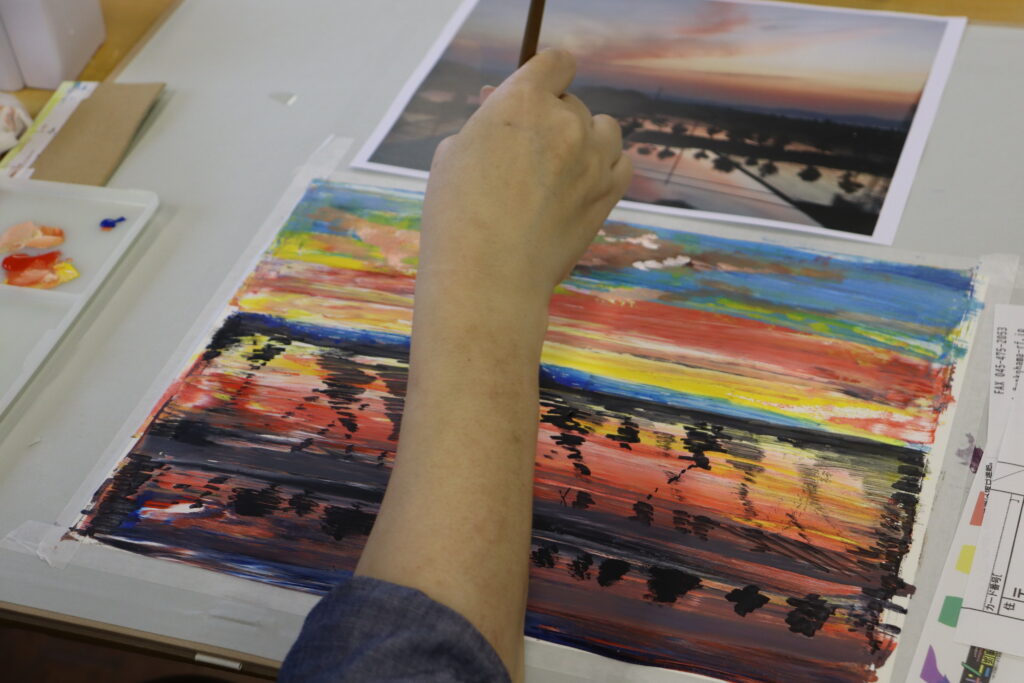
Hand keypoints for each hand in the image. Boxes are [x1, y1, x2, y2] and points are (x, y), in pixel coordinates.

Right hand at [419, 49, 632, 314]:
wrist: (489, 275)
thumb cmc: (458, 217)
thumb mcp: (454, 155)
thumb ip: (487, 123)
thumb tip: (499, 104)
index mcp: (522, 101)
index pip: (556, 63)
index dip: (547, 76)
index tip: (537, 93)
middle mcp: (565, 122)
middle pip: (573, 102)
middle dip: (552, 119)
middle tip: (527, 150)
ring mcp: (593, 158)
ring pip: (604, 128)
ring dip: (586, 138)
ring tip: (559, 166)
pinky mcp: (609, 193)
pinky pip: (621, 163)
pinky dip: (606, 167)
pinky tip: (582, 183)